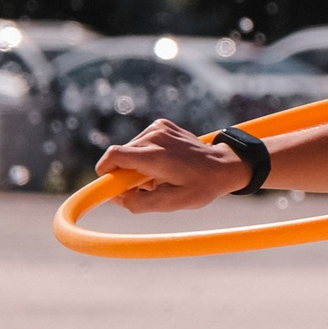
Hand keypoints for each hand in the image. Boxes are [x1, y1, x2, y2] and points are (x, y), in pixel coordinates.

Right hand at [97, 120, 249, 212]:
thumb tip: (116, 198)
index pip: (114, 156)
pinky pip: (142, 142)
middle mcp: (154, 137)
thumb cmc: (200, 187)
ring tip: (158, 177)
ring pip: (130, 149)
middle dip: (124, 174)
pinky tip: (163, 164)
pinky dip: (146, 155)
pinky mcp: (162, 125)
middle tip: (145, 187)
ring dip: (136, 165)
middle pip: (121, 155)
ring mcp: (159, 128)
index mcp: (156, 156)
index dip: (104, 172)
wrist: (223, 166)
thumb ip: (140, 203)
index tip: (107, 185)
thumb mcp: (171, 203)